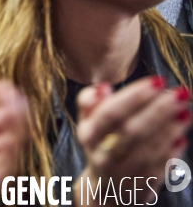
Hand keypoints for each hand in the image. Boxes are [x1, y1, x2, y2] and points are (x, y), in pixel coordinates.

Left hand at [0, 76, 28, 206]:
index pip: (0, 115)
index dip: (5, 97)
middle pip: (14, 127)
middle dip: (17, 106)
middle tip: (7, 89)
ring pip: (14, 142)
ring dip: (16, 122)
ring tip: (10, 103)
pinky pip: (4, 163)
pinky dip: (7, 146)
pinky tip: (2, 132)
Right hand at [74, 76, 190, 205]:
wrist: (103, 189)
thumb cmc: (100, 143)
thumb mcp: (87, 121)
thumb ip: (89, 100)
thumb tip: (104, 88)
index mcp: (88, 135)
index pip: (110, 113)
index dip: (134, 97)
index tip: (158, 81)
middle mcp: (102, 156)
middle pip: (130, 132)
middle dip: (158, 111)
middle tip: (181, 93)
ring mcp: (122, 174)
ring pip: (146, 151)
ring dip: (168, 130)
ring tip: (185, 112)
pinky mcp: (140, 188)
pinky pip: (157, 171)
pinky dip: (169, 154)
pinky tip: (181, 138)